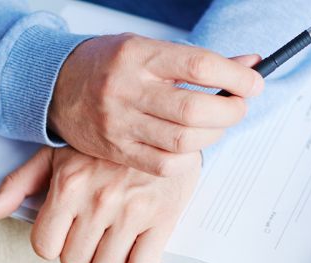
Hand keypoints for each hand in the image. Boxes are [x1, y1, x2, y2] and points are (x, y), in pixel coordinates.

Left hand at [0, 146, 200, 262]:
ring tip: (113, 237)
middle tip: (91, 232)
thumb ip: (18, 184)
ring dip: (107, 260)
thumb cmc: (103, 144)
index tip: (66, 231)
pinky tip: (135, 244)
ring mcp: (132, 211)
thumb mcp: (55, 156)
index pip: (44, 246)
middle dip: (79, 252)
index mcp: (69, 186)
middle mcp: (98, 200)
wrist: (159, 121)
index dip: (54, 243)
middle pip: (74, 262)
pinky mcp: (163, 218)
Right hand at [49, 33, 261, 175]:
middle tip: (238, 107)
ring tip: (216, 125)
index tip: (253, 83)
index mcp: (140, 56)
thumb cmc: (109, 66)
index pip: (199, 66)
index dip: (235, 77)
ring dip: (213, 136)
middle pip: (194, 110)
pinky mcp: (117, 150)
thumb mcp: (149, 50)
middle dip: (229, 111)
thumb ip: (196, 61)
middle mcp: (128, 89)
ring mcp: (120, 123)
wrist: (57, 86)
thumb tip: (249, 66)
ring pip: (182, 141)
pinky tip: (190, 145)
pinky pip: (164, 164)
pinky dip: (187, 157)